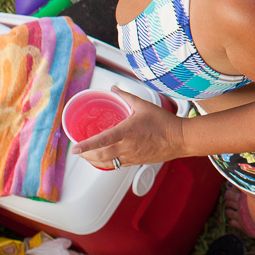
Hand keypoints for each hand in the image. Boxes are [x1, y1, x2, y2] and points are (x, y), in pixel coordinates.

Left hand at [70, 87, 186, 169]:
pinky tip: (104, 158)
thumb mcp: (144, 106)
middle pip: (100, 155)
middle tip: (79, 151)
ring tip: (87, 156)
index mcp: (128, 131)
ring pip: (106, 163)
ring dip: (93, 161)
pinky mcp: (135, 162)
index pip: (102, 140)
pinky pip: (116, 165)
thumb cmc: (164, 123)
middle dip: (86, 155)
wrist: (180, 138)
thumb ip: (126, 97)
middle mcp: (127, 146)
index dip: (86, 145)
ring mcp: (131, 156)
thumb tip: (115, 89)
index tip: (74, 148)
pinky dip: (106, 163)